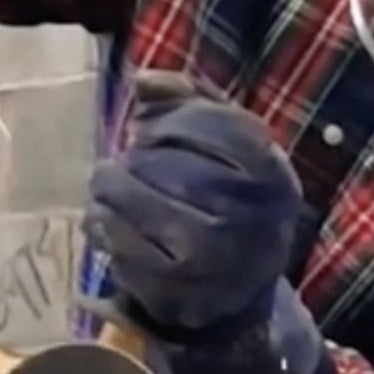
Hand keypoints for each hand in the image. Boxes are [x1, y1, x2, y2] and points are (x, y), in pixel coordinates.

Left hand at [85, 83, 303, 338]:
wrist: (241, 288)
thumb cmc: (230, 200)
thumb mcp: (233, 147)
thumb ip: (193, 101)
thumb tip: (141, 79)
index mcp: (271, 176)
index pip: (211, 127)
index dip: (170, 123)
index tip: (146, 129)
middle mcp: (249, 219)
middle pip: (168, 167)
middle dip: (132, 162)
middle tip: (113, 166)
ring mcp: (212, 261)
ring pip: (138, 208)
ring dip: (110, 195)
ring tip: (104, 190)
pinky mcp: (178, 294)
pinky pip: (124, 250)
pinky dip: (105, 231)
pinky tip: (102, 221)